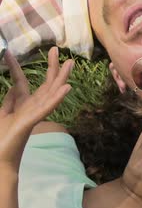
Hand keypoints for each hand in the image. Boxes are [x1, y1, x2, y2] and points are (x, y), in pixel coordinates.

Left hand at [0, 47, 71, 177]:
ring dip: (61, 78)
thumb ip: (9, 101)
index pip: (20, 82)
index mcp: (22, 106)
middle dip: (51, 67)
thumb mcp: (3, 114)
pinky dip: (57, 98)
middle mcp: (32, 108)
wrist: (1, 159)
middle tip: (55, 48)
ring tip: (69, 63)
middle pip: (45, 84)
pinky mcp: (32, 122)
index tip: (7, 52)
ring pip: (51, 94)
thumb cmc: (2, 139)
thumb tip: (14, 86)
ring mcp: (34, 114)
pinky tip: (67, 89)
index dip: (14, 67)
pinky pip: (46, 108)